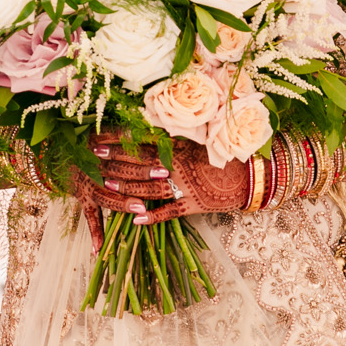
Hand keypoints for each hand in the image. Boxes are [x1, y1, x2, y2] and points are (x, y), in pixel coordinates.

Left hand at [78, 134, 249, 244]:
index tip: (99, 135)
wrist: (251, 175)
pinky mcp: (192, 206)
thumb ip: (175, 134)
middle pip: (140, 163)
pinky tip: (135, 221)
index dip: (119, 139)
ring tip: (107, 184)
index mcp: (179, 146)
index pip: (142, 141)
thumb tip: (150, 124)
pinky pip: (169, 213)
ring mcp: (184, 187)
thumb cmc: (224, 154)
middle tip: (94, 157)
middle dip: (116, 160)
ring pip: (148, 188)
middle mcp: (178, 166)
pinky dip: (152, 217)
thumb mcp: (199, 139)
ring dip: (126, 186)